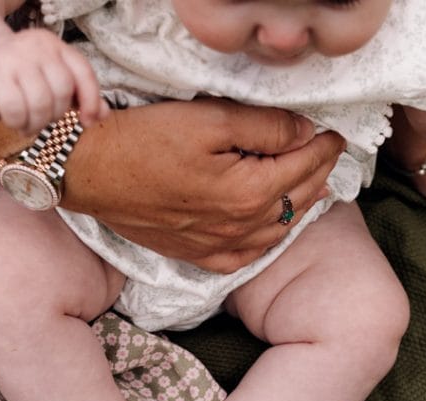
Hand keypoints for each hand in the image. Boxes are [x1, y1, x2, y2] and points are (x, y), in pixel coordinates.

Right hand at [0, 28, 103, 134]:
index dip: (91, 100)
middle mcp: (35, 47)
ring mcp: (13, 58)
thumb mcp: (49, 83)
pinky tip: (12, 119)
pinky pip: (17, 111)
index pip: (83, 72)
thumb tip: (104, 114)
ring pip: (41, 104)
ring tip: (26, 121)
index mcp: (54, 46)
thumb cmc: (16, 81)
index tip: (88, 121)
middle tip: (41, 117)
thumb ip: (78, 96)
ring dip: (36, 123)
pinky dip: (17, 123)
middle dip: (56, 114)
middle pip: (62, 91)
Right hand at [63, 98, 344, 272]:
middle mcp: (240, 227)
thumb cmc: (144, 141)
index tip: (335, 135)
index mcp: (248, 192)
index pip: (302, 167)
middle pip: (295, 199)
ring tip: (314, 187)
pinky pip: (247, 255)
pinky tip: (273, 229)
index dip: (324, 148)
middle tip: (329, 155)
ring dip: (300, 206)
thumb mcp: (209, 119)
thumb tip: (303, 133)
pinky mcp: (198, 255)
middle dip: (318, 174)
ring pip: (277, 229)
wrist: (91, 173)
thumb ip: (264, 128)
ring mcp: (219, 246)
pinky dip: (268, 239)